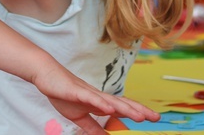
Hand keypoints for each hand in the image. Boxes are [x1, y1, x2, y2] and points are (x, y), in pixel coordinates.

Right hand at [33, 63, 159, 133]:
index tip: (153, 117)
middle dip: (140, 111)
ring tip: (140, 116)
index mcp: (100, 102)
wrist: (47, 76)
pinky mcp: (77, 91)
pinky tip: (111, 109)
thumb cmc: (64, 94)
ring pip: (111, 101)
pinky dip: (102, 103)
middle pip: (122, 103)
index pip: (123, 108)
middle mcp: (99, 96)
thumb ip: (93, 127)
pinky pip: (91, 98)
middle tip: (156, 117)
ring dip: (126, 109)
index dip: (138, 112)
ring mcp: (89, 93)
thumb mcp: (80, 117)